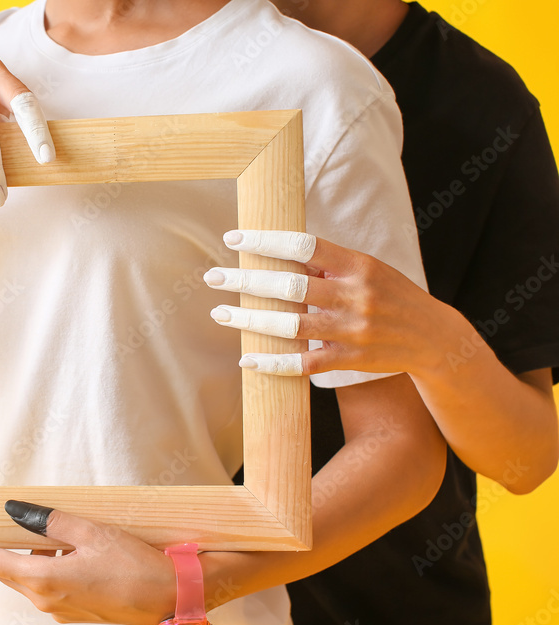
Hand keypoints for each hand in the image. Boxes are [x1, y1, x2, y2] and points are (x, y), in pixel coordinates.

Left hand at [0, 501, 176, 624]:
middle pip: (10, 572)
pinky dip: (52, 568)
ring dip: (35, 557)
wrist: (171, 596)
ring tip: (63, 535)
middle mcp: (46, 601)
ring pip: (32, 579)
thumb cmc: (134, 563)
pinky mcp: (77, 612)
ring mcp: (61, 610)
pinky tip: (76, 552)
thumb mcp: (91, 532)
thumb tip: (15, 510)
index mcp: (44, 580)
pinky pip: (51, 587)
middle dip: (4, 550)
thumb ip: (50, 521)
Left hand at [203, 230, 453, 376]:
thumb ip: (328, 264)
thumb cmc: (391, 295)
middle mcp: (354, 297)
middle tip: (212, 276)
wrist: (433, 338)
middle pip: (289, 288)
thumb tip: (278, 250)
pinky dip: (274, 363)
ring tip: (220, 313)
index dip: (266, 242)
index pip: (304, 247)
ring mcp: (351, 331)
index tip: (233, 238)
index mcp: (358, 266)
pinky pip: (303, 363)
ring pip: (290, 326)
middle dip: (245, 281)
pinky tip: (247, 360)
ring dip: (250, 321)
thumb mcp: (368, 269)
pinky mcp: (349, 359)